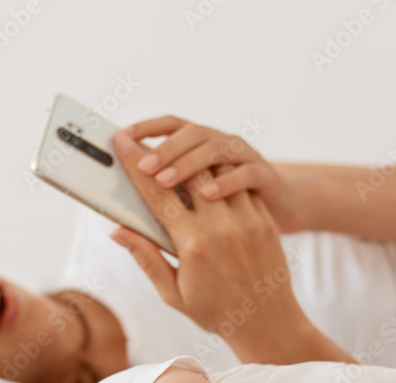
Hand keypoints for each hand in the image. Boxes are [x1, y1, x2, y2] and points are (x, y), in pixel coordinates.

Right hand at [111, 129, 310, 360]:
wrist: (268, 323)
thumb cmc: (215, 312)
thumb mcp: (173, 293)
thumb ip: (146, 257)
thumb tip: (117, 230)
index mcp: (193, 245)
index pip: (158, 194)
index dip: (136, 166)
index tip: (122, 142)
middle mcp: (222, 227)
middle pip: (186, 173)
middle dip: (161, 155)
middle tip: (142, 143)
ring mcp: (247, 219)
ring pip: (216, 172)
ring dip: (192, 161)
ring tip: (174, 158)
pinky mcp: (264, 218)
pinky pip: (238, 185)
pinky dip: (220, 176)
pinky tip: (206, 176)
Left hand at [122, 115, 305, 231]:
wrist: (278, 232)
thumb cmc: (227, 240)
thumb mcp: (189, 232)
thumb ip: (155, 229)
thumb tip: (117, 230)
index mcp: (201, 155)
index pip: (170, 131)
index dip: (146, 130)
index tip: (121, 136)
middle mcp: (222, 151)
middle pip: (192, 135)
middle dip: (164, 148)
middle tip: (141, 166)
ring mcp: (245, 162)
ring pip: (216, 149)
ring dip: (188, 162)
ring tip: (164, 180)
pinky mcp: (266, 180)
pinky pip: (247, 174)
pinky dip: (227, 182)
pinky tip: (207, 194)